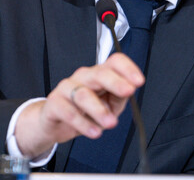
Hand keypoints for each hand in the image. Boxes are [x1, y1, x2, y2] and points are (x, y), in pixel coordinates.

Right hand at [13, 53, 144, 157]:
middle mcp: (83, 77)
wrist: (56, 123)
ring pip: (83, 94)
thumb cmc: (84, 111)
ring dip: (99, 109)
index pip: (114, 62)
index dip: (127, 68)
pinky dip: (82, 124)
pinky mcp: (54, 103)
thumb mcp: (108, 105)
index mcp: (99, 74)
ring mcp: (67, 88)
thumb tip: (130, 90)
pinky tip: (93, 131)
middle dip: (115, 82)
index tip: (139, 81)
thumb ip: (119, 97)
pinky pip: (68, 112)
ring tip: (110, 123)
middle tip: (128, 92)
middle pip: (99, 74)